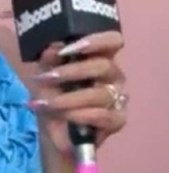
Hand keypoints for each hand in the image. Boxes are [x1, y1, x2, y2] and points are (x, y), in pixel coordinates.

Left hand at [26, 31, 128, 153]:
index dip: (96, 41)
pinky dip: (79, 116)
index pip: (113, 41)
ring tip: (46, 104)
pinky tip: (63, 117)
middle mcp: (113, 76)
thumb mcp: (45, 76)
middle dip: (72, 72)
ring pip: (101, 94)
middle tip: (47, 78)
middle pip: (104, 66)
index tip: (68, 49)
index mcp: (100, 58)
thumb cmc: (54, 97)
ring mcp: (118, 98)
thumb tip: (53, 48)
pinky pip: (103, 116)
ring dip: (69, 99)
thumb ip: (49, 61)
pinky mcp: (118, 120)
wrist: (54, 131)